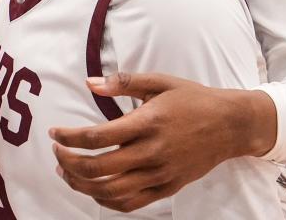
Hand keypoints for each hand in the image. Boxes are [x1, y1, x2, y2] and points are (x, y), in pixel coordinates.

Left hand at [48, 73, 275, 212]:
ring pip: (111, 191)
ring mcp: (160, 174)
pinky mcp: (167, 188)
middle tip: (56, 153)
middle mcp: (152, 152)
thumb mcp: (159, 82)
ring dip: (81, 184)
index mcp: (147, 123)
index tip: (54, 133)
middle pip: (98, 168)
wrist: (231, 125)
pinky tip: (93, 189)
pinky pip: (131, 203)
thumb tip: (89, 83)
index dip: (69, 137)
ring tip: (66, 173)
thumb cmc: (193, 99)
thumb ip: (123, 82)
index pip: (97, 137)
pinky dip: (106, 201)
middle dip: (68, 162)